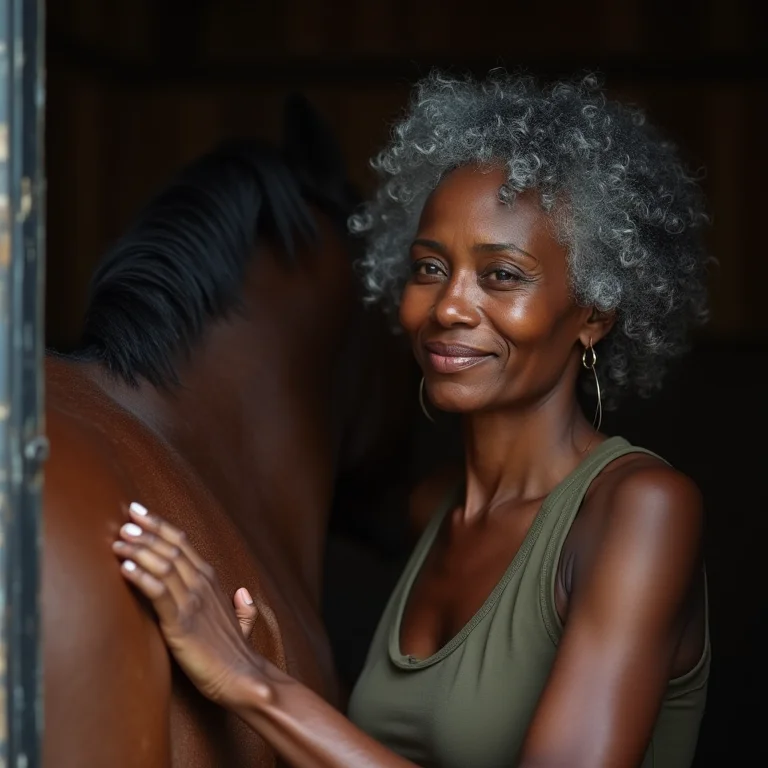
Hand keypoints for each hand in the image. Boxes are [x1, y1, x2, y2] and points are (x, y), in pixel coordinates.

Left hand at [113, 502, 268, 707]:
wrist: (242, 677)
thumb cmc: (235, 653)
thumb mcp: (241, 623)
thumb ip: (243, 607)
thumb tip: (244, 594)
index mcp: (212, 581)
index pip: (183, 543)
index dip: (160, 525)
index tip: (138, 511)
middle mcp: (202, 585)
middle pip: (171, 548)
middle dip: (146, 532)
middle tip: (123, 521)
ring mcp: (193, 603)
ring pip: (164, 566)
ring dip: (139, 551)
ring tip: (118, 541)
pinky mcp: (182, 624)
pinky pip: (159, 594)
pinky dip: (142, 578)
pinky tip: (125, 569)